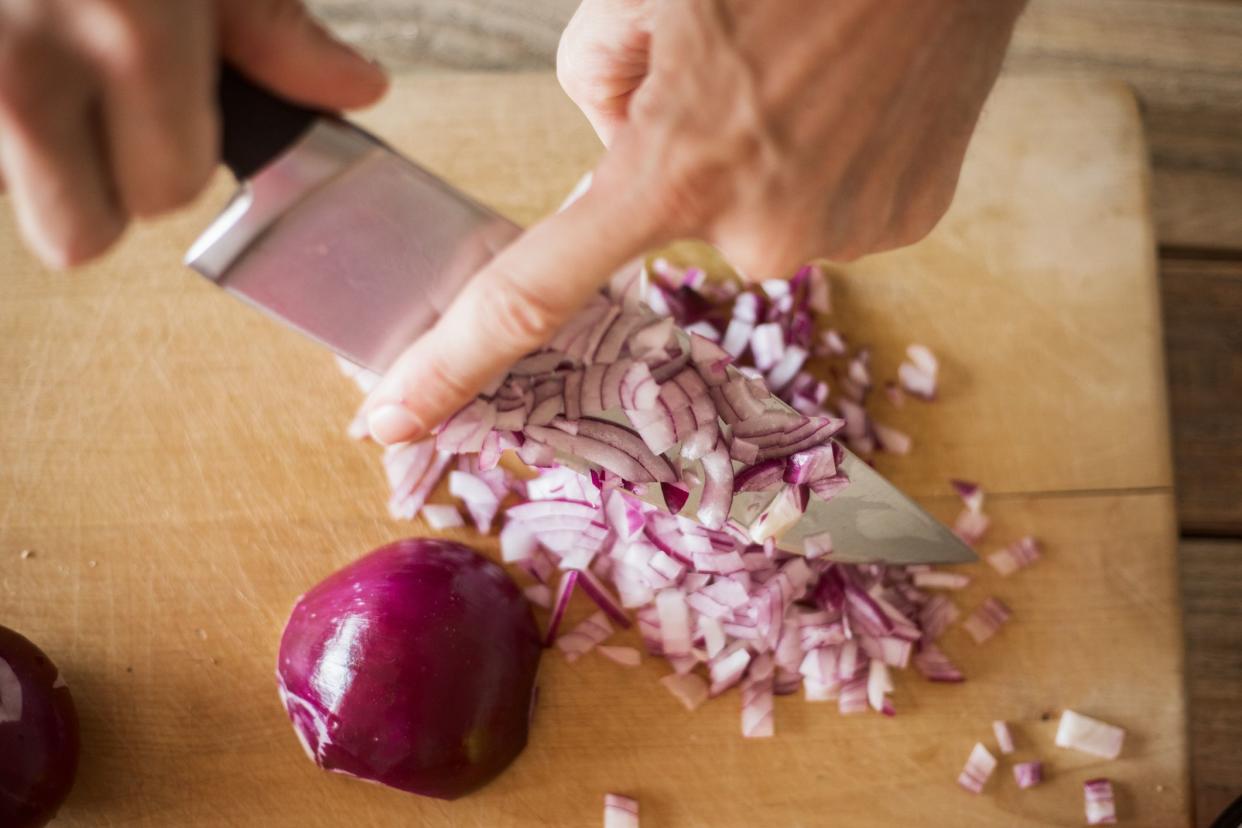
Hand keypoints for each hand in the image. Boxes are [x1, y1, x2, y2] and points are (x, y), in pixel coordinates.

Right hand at [0, 0, 386, 267]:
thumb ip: (273, 24)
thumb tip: (355, 91)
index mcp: (131, 33)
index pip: (166, 190)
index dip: (171, 161)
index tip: (161, 115)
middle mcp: (22, 66)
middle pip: (76, 231)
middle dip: (94, 183)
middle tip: (94, 101)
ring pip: (5, 181)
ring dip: (26, 137)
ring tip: (42, 44)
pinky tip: (12, 44)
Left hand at [364, 0, 1024, 445]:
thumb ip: (600, 87)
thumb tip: (624, 144)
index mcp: (671, 167)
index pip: (532, 293)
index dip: (452, 363)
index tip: (392, 419)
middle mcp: (758, 228)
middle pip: (677, 214)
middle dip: (683, 158)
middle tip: (737, 69)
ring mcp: (843, 234)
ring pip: (759, 210)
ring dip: (762, 153)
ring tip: (811, 68)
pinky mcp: (906, 222)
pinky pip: (829, 206)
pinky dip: (828, 160)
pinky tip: (856, 95)